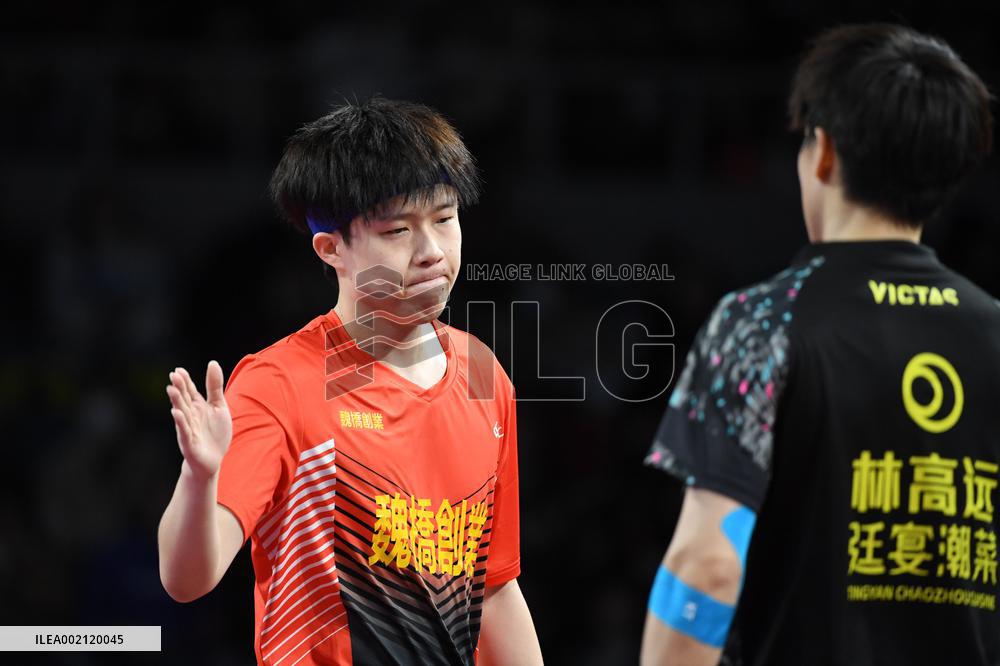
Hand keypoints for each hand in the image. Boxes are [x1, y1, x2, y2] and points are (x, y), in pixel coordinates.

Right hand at [166, 362, 232, 480]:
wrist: (213, 460)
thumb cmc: (215, 432)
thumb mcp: (219, 406)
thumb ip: (215, 387)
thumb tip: (212, 362)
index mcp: (197, 406)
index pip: (190, 391)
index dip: (185, 381)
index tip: (178, 370)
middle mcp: (190, 416)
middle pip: (184, 400)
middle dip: (179, 388)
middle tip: (174, 375)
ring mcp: (188, 429)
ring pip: (182, 413)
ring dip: (177, 402)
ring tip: (172, 390)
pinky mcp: (190, 443)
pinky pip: (184, 431)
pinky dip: (181, 422)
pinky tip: (177, 413)